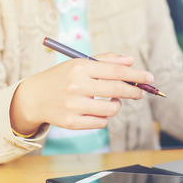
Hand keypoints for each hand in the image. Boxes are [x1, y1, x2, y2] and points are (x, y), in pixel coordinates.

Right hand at [10, 53, 153, 134]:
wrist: (33, 98)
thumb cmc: (61, 78)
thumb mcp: (79, 63)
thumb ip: (105, 60)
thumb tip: (130, 60)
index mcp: (80, 67)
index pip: (115, 70)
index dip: (135, 75)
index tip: (149, 78)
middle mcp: (76, 85)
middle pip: (117, 89)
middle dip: (134, 92)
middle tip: (141, 93)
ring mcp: (73, 106)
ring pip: (111, 109)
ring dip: (117, 105)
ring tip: (113, 100)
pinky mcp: (71, 123)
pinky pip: (101, 122)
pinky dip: (104, 117)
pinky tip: (98, 110)